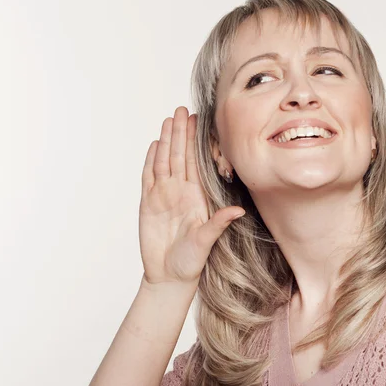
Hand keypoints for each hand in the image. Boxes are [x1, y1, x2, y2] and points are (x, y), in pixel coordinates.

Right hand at [138, 106, 244, 285]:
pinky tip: (155, 144)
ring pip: (165, 161)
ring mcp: (163, 195)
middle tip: (183, 109)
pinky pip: (149, 177)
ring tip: (169, 120)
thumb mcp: (206, 241)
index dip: (198, 142)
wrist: (168, 276)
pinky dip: (151, 160)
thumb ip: (218, 223)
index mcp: (197, 196)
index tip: (201, 122)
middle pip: (180, 155)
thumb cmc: (190, 262)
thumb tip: (238, 211)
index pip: (197, 163)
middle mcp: (181, 191)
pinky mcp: (148, 203)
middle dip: (182, 133)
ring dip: (167, 141)